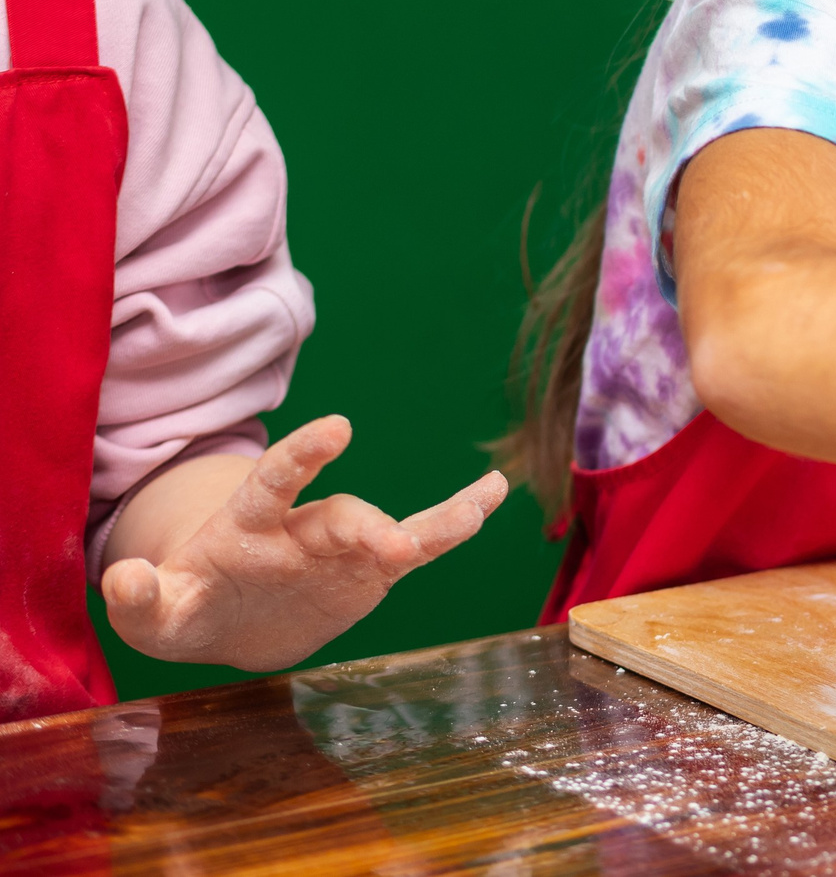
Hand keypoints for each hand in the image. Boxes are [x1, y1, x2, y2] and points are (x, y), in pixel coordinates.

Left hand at [102, 416, 507, 671]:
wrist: (233, 623)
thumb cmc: (189, 610)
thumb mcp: (153, 614)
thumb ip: (138, 597)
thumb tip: (123, 577)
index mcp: (250, 526)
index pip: (274, 483)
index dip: (302, 457)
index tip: (337, 428)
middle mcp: (305, 526)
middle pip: (342, 516)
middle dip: (367, 526)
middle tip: (393, 544)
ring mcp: (343, 546)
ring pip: (396, 528)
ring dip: (435, 522)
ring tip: (480, 505)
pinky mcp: (373, 571)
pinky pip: (423, 546)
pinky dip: (457, 522)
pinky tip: (495, 493)